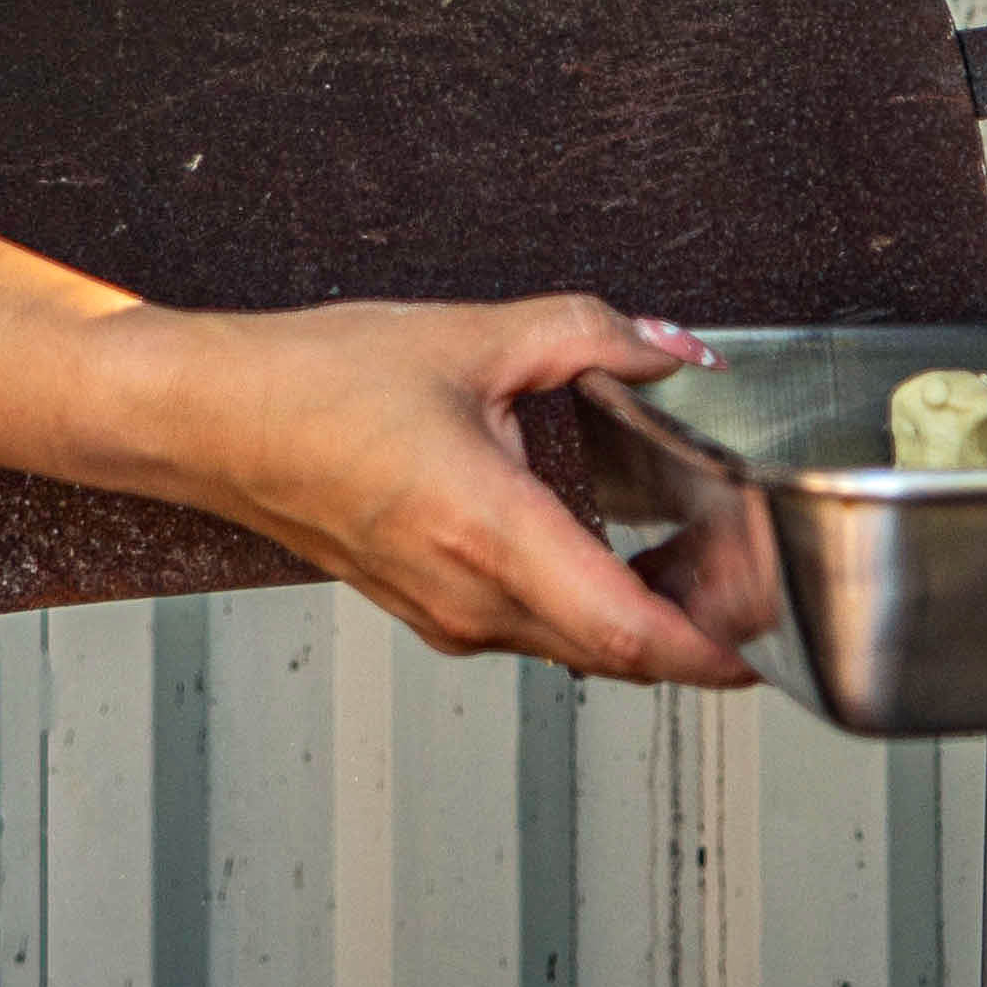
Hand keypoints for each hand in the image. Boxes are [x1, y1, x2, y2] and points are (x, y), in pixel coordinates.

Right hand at [79, 296, 753, 684]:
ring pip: (581, 645)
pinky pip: (538, 627)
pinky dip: (595, 602)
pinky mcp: (432, 611)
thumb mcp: (470, 336)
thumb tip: (678, 346)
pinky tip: (621, 548)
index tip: (777, 626)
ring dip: (650, 616)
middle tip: (761, 567)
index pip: (633, 632)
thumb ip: (590, 334)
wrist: (209, 420)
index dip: (720, 643)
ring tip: (707, 552)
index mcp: (488, 533)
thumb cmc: (311, 384)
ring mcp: (448, 616)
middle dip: (705, 624)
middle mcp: (471, 598)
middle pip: (622, 652)